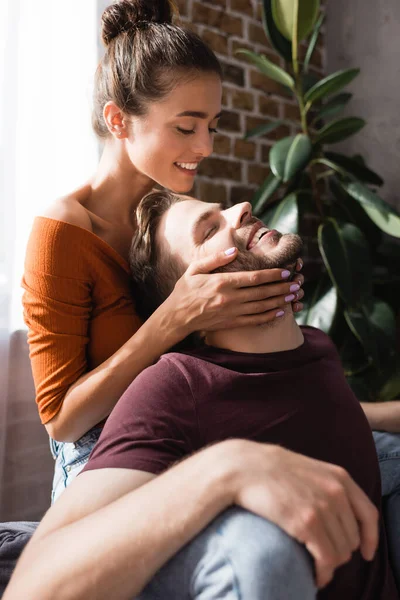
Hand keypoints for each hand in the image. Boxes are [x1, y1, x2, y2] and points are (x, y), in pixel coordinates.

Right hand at [167, 248, 304, 334]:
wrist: (177, 317)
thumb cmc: (185, 291)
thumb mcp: (195, 269)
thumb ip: (215, 259)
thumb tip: (234, 250)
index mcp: (223, 282)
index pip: (254, 277)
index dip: (272, 275)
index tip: (286, 271)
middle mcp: (230, 298)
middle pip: (262, 292)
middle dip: (281, 287)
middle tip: (296, 283)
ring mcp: (232, 312)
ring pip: (261, 306)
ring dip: (279, 301)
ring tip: (293, 296)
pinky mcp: (231, 323)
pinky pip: (254, 320)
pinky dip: (268, 316)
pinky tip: (279, 312)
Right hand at [226, 440, 378, 589]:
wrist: (243, 467)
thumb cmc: (271, 469)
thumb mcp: (309, 469)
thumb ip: (328, 485)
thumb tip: (339, 512)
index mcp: (339, 477)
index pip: (369, 514)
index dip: (371, 538)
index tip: (367, 552)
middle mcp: (336, 492)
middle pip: (353, 538)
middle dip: (341, 551)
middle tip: (322, 555)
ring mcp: (322, 507)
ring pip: (342, 552)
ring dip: (330, 564)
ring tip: (316, 564)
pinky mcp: (307, 523)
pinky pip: (327, 559)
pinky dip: (323, 573)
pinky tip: (315, 575)